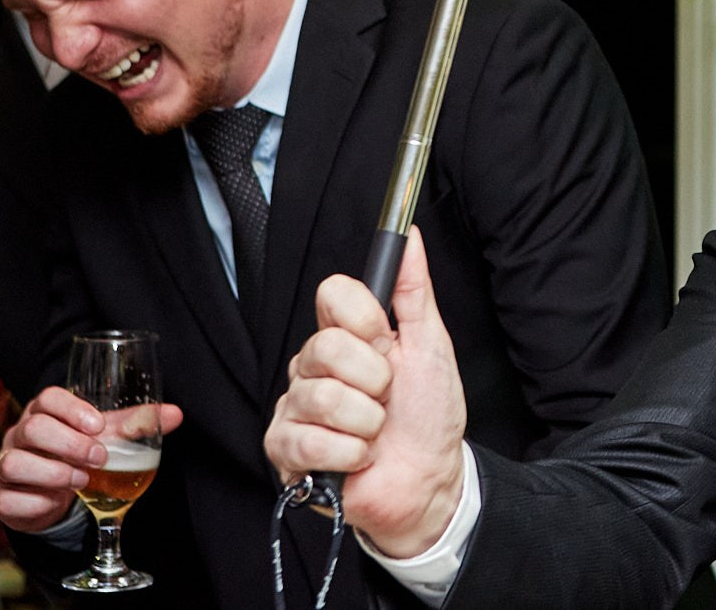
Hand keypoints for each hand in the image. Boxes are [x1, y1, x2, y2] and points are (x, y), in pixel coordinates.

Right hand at [0, 388, 184, 533]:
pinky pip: (10, 500)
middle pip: (33, 428)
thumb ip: (136, 424)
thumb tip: (175, 414)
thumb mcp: (107, 437)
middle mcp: (20, 436)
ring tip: (82, 480)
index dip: (72, 408)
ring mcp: (7, 466)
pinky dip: (40, 501)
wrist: (54, 495)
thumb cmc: (79, 454)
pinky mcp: (3, 498)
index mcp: (46, 413)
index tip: (98, 425)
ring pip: (14, 463)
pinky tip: (60, 500)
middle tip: (99, 457)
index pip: (48, 397)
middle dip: (70, 444)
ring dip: (54, 473)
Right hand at [265, 228, 467, 558]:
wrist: (428, 480)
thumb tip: (411, 236)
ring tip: (376, 432)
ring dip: (366, 422)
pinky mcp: (285, 449)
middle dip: (374, 378)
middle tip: (386, 396)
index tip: (386, 340)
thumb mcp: (430, 345)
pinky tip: (357, 458)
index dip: (364, 318)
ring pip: (320, 397)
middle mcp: (314, 367)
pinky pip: (308, 440)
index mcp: (347, 337)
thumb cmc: (429, 414)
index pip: (332, 293)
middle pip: (325, 345)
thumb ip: (414, 291)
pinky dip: (349, 453)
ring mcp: (295, 407)